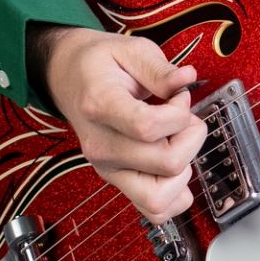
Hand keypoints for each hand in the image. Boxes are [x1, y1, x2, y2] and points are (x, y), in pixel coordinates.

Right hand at [31, 24, 206, 221]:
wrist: (69, 79)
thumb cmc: (100, 64)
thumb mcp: (131, 50)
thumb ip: (160, 69)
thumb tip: (187, 77)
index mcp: (101, 107)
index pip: (148, 127)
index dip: (178, 112)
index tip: (180, 95)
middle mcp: (101, 146)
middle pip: (166, 163)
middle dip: (191, 136)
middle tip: (184, 116)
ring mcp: (108, 168)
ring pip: (158, 199)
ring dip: (184, 170)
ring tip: (178, 141)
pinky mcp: (117, 180)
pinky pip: (153, 210)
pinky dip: (175, 195)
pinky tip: (176, 165)